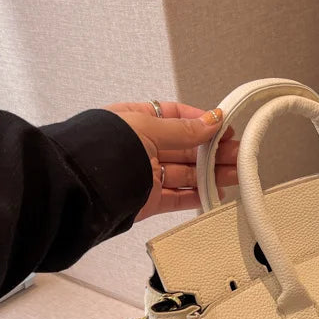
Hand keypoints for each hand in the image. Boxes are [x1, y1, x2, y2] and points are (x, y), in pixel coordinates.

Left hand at [106, 101, 236, 221]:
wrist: (81, 188)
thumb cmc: (103, 149)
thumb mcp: (147, 127)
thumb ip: (183, 129)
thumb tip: (212, 120)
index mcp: (136, 121)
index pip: (176, 117)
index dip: (201, 123)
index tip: (224, 128)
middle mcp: (141, 147)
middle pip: (185, 148)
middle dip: (213, 151)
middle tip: (238, 154)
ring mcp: (145, 175)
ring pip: (186, 173)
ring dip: (212, 174)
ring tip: (235, 174)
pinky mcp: (148, 200)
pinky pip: (178, 198)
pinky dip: (198, 196)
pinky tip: (215, 192)